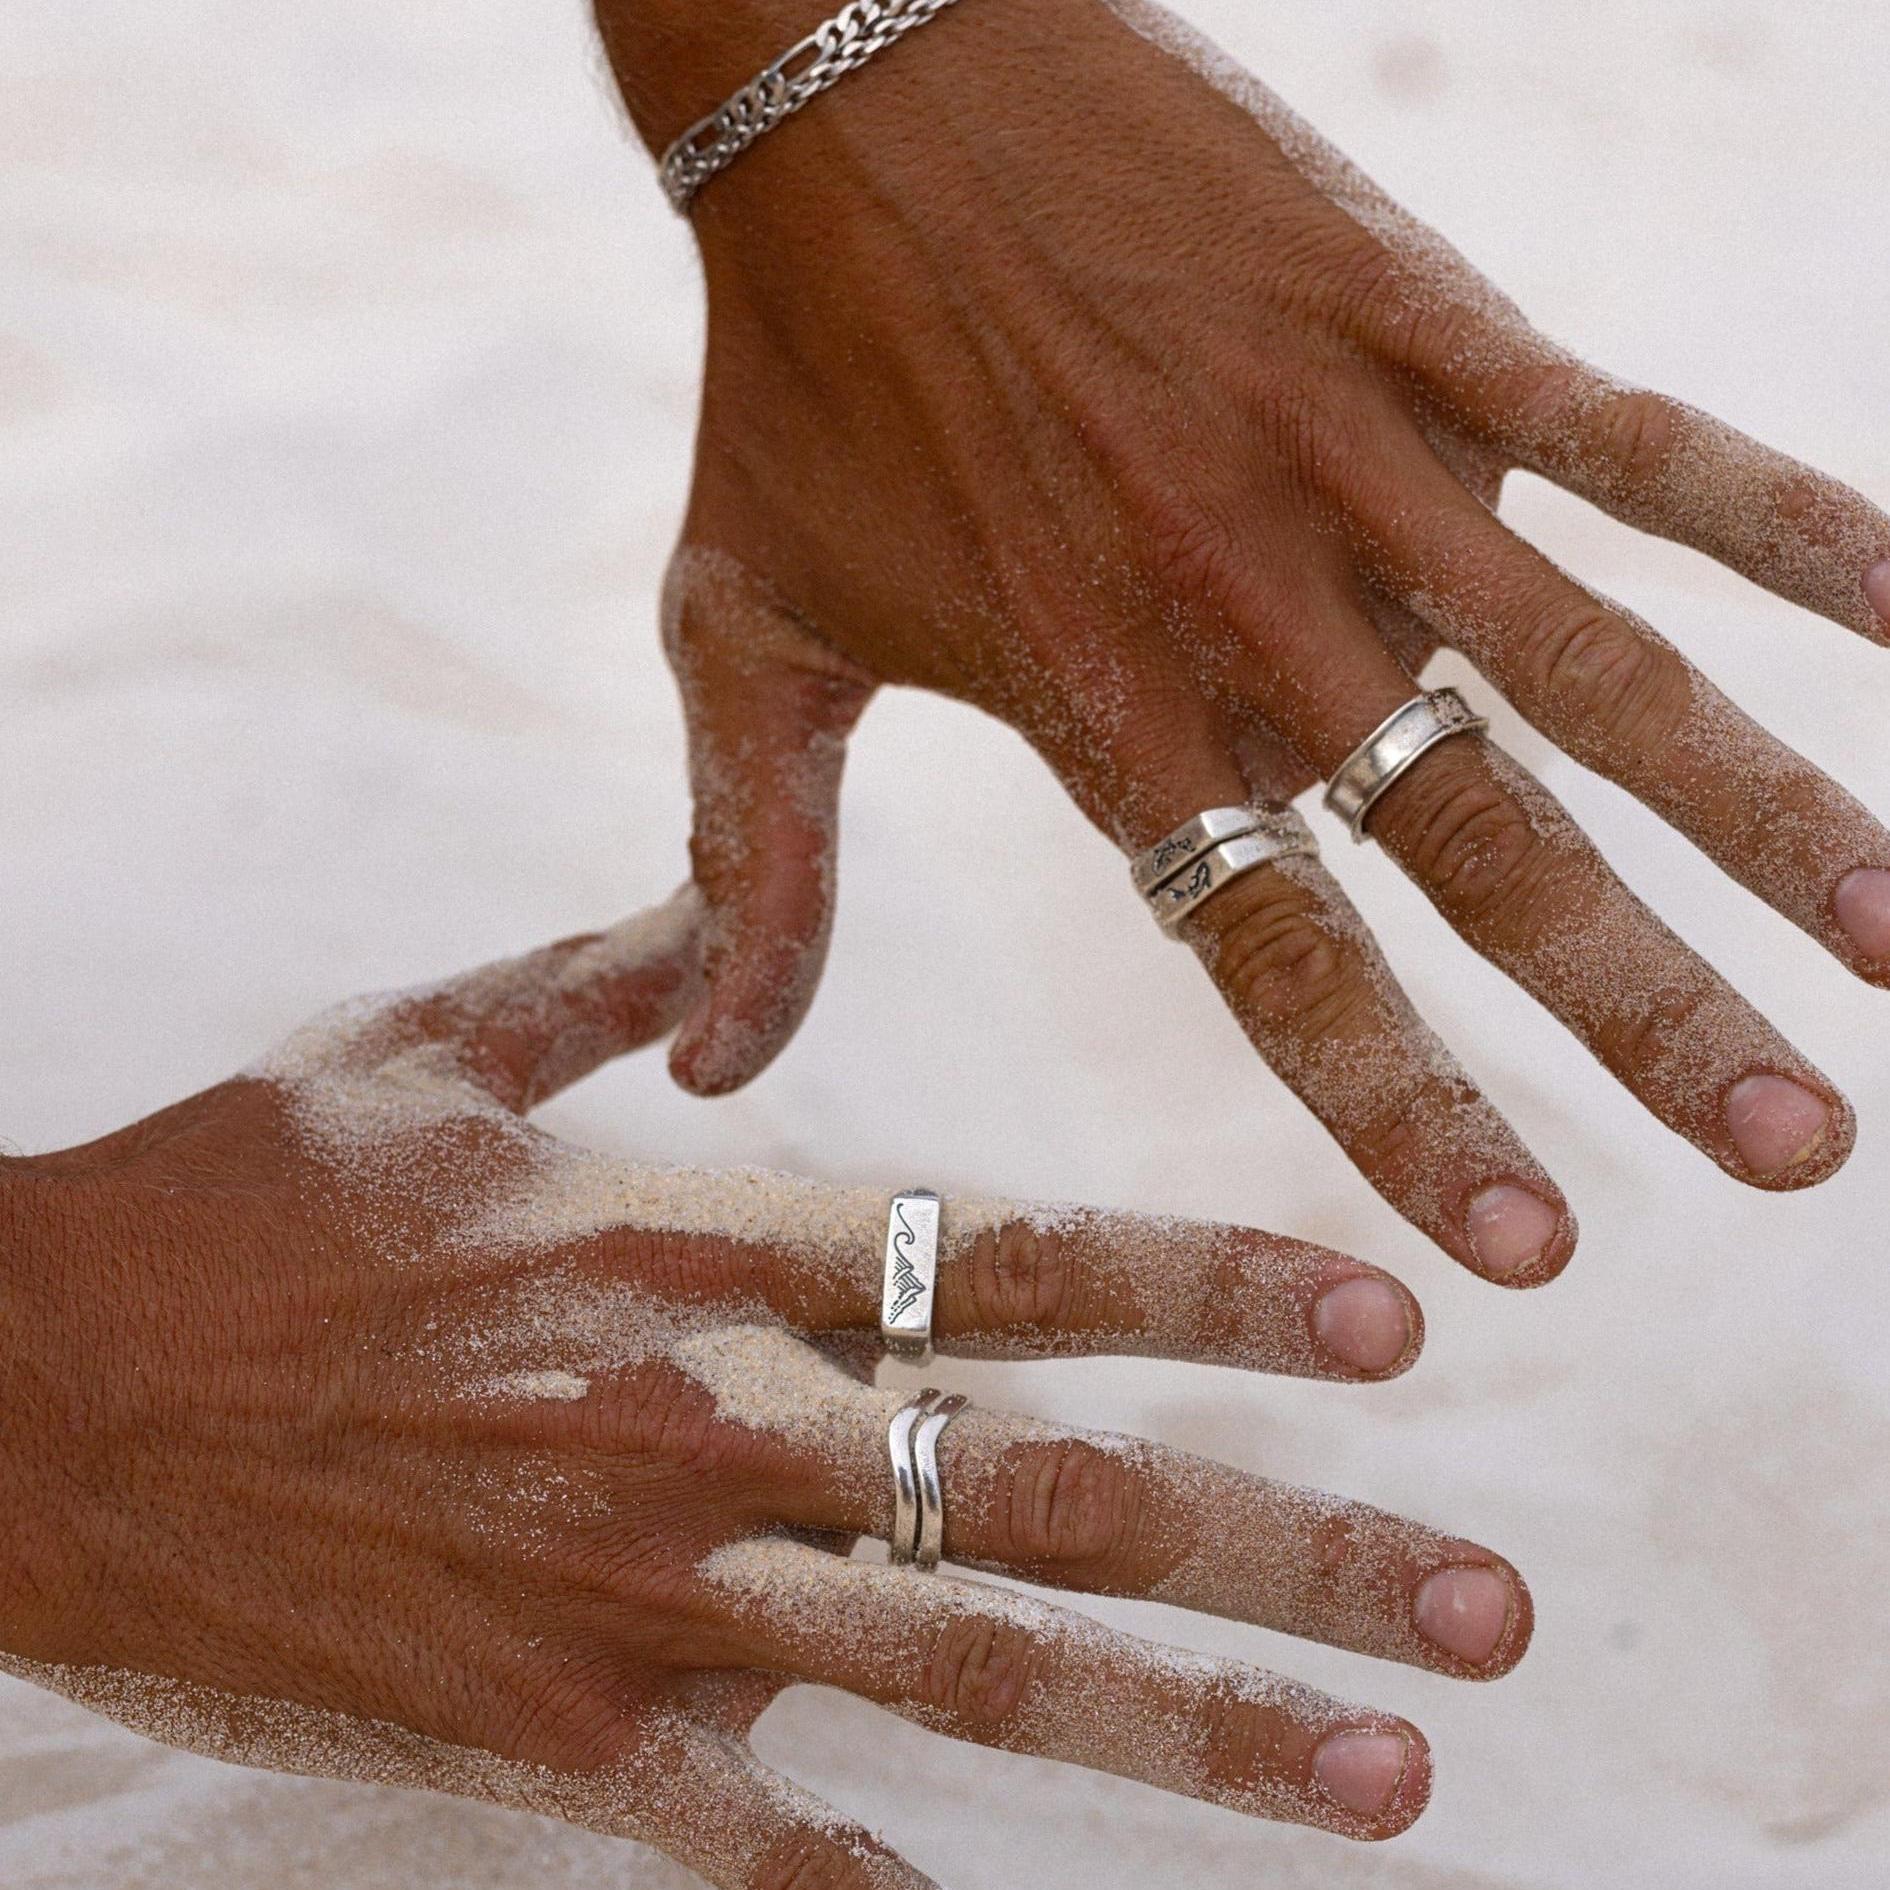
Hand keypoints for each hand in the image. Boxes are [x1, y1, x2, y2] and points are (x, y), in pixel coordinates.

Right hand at [0, 896, 1529, 1884]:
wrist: (21, 1399)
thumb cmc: (228, 1204)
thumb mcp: (418, 1051)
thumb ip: (599, 980)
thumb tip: (707, 910)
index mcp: (694, 1236)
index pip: (1019, 1256)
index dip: (1217, 1283)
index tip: (1389, 1321)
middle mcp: (709, 1418)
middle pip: (1057, 1484)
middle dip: (1292, 1543)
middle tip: (1488, 1612)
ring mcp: (639, 1598)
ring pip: (973, 1668)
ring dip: (1193, 1727)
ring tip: (1389, 1777)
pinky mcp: (552, 1744)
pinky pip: (769, 1852)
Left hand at [599, 0, 1889, 1280]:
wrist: (844, 87)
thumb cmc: (793, 385)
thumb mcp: (736, 639)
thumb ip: (751, 872)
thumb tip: (707, 1073)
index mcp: (1101, 711)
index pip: (1284, 960)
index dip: (1412, 1111)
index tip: (1531, 1255)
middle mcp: (1249, 616)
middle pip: (1483, 855)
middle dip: (1646, 1015)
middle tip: (1794, 1159)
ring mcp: (1348, 463)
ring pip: (1597, 672)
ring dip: (1764, 817)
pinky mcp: (1415, 318)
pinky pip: (1629, 436)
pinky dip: (1779, 518)